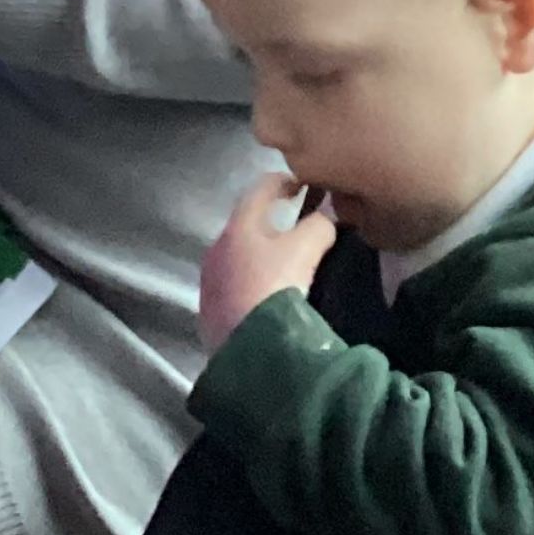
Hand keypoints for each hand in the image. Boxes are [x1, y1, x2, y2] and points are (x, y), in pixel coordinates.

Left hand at [199, 172, 337, 350]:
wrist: (251, 352)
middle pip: (247, 226)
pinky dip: (251, 284)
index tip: (304, 186)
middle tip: (298, 228)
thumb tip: (324, 219)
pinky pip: (234, 289)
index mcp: (237, 228)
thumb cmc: (277, 287)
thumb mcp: (308, 248)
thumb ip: (319, 224)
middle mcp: (216, 252)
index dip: (285, 182)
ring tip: (286, 266)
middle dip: (272, 223)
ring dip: (260, 257)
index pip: (260, 189)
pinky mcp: (210, 316)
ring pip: (239, 259)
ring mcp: (209, 286)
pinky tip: (267, 295)